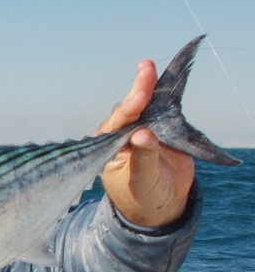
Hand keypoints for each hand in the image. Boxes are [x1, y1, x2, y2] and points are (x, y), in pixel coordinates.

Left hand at [96, 60, 194, 227]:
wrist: (162, 204)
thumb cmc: (143, 197)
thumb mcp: (142, 182)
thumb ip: (143, 159)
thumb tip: (143, 135)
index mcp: (107, 150)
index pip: (115, 126)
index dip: (128, 110)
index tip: (140, 98)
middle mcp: (119, 137)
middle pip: (128, 110)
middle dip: (136, 90)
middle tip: (146, 68)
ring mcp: (139, 131)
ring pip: (143, 106)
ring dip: (147, 86)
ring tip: (149, 67)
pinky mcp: (157, 129)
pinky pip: (159, 109)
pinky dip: (162, 94)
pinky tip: (165, 78)